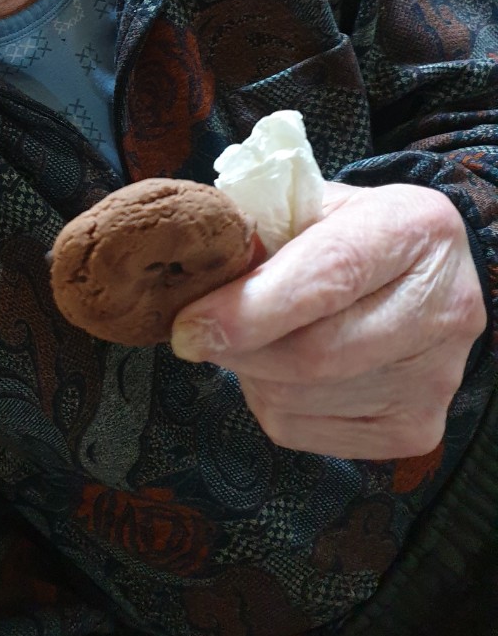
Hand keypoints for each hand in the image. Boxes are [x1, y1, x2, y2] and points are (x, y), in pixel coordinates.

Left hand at [170, 181, 486, 458]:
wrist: (416, 272)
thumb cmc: (347, 231)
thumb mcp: (308, 205)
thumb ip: (258, 230)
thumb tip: (202, 275)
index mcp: (416, 228)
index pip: (329, 276)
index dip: (250, 308)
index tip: (189, 325)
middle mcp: (445, 308)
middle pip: (315, 353)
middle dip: (237, 347)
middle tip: (196, 333)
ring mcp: (437, 379)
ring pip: (300, 398)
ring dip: (251, 373)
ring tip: (254, 337)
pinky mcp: (415, 429)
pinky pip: (307, 430)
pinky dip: (272, 402)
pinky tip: (283, 369)